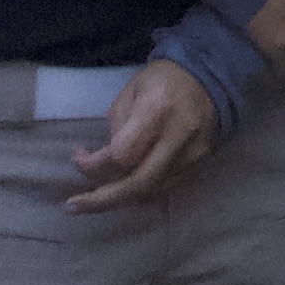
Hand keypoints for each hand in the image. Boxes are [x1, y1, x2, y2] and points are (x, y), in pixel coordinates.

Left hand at [65, 61, 223, 212]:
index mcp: (158, 110)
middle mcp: (179, 136)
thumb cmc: (163, 80)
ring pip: (151, 191)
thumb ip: (117, 125)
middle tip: (72, 206)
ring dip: (117, 200)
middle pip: (138, 182)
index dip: (94, 165)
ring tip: (91, 203)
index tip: (78, 157)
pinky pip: (164, 188)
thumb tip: (106, 158)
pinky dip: (138, 194)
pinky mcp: (200, 164)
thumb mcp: (132, 90)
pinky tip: (120, 193)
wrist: (211, 78)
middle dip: (101, 199)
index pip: (122, 154)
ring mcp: (194, 153)